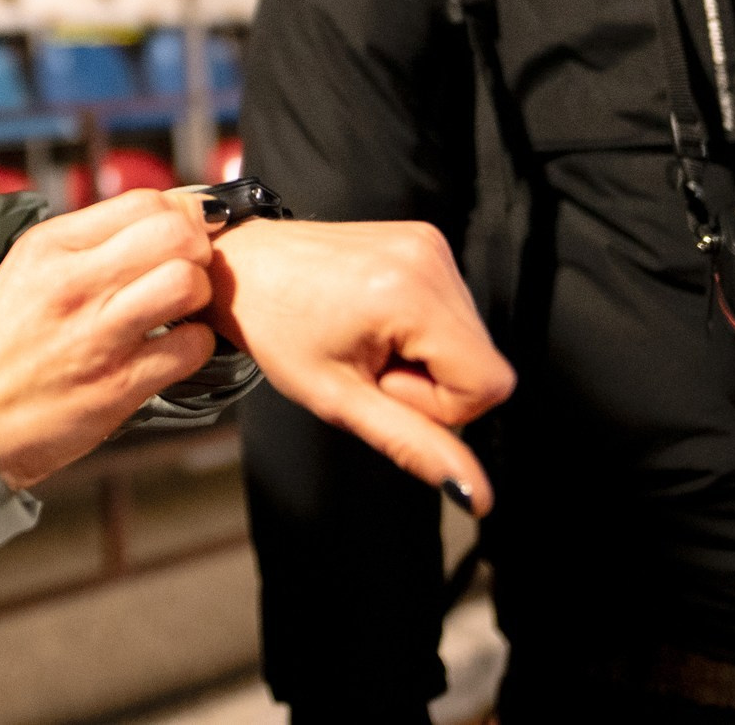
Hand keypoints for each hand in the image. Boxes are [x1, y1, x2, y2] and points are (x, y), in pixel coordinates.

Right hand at [0, 190, 217, 488]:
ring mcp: (97, 335)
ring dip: (200, 296)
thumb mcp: (26, 269)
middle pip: (175, 234)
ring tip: (183, 309)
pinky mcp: (117, 385)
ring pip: (187, 284)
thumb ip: (85, 242)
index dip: (181, 212)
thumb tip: (157, 219)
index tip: (186, 230)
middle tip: (191, 269)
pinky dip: (195, 346)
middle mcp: (73, 283)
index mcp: (50, 246)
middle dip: (198, 249)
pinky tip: (175, 349)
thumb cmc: (1, 344)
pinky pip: (190, 347)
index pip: (143, 202)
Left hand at [206, 219, 514, 505]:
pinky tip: (375, 323)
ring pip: (470, 341)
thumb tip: (476, 495)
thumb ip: (415, 446)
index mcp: (410, 293)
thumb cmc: (277, 329)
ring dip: (425, 357)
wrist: (244, 266)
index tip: (381, 384)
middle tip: (367, 364)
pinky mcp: (426, 240)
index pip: (490, 384)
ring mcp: (431, 244)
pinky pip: (453, 312)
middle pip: (483, 363)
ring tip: (366, 341)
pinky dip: (421, 331)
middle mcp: (430, 258)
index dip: (439, 405)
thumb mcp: (340, 401)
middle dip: (430, 383)